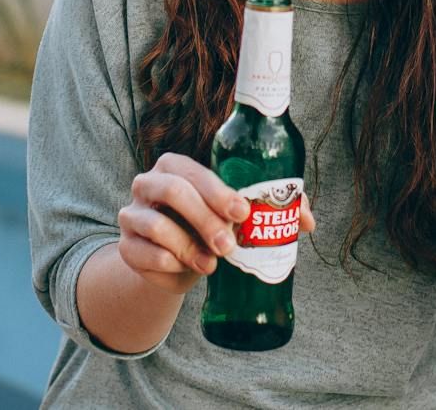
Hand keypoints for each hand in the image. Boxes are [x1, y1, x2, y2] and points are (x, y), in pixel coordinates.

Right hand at [115, 153, 314, 293]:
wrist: (176, 263)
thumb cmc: (209, 227)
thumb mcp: (234, 215)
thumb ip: (271, 208)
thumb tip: (308, 220)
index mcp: (175, 166)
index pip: (194, 171)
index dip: (218, 191)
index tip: (243, 213)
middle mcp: (148, 183)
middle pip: (174, 192)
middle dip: (205, 219)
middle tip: (230, 245)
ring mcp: (132, 214)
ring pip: (156, 225)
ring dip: (188, 247)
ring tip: (211, 265)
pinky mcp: (126, 247)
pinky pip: (143, 254)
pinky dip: (169, 263)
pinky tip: (186, 269)